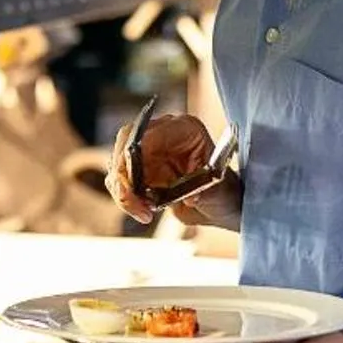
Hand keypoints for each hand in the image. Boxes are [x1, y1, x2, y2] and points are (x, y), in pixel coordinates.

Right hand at [106, 112, 237, 225]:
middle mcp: (164, 134)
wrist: (218, 205)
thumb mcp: (217, 189)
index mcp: (184, 129)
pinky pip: (121, 180)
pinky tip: (143, 211)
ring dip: (123, 191)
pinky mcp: (141, 170)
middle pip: (127, 144)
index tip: (132, 181)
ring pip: (119, 164)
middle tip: (130, 200)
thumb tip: (190, 197)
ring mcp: (150, 152)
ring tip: (143, 212)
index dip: (134, 155)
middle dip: (123, 175)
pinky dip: (126, 198)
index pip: (149, 133)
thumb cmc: (222, 191)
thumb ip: (203, 190)